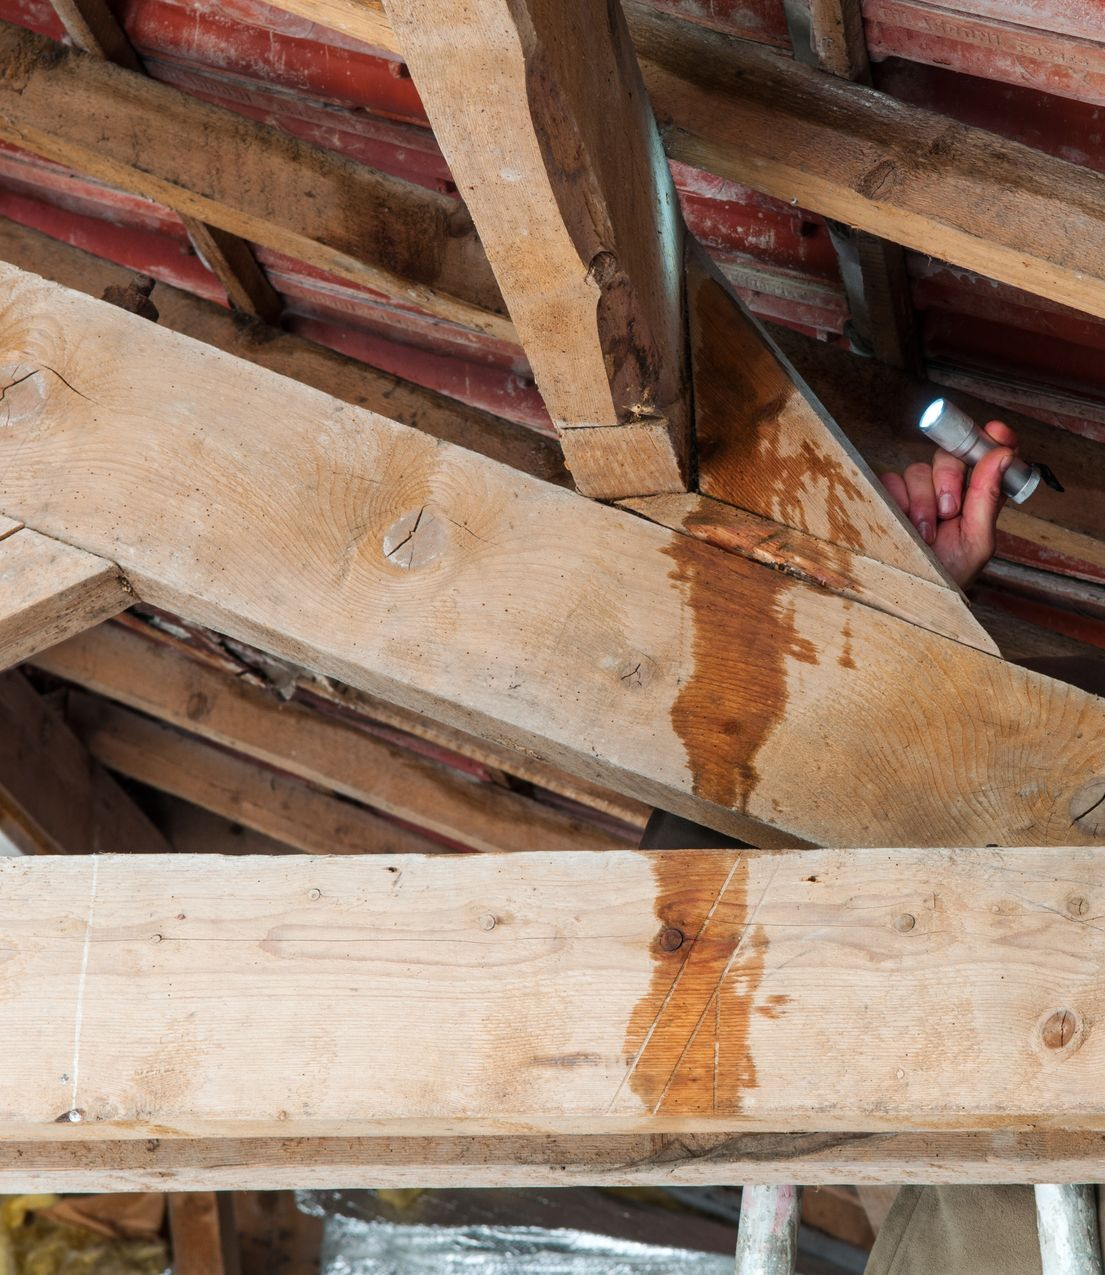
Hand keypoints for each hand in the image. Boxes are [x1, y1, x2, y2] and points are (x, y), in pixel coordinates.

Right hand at [881, 420, 1016, 588]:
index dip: (992, 439)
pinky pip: (891, 480)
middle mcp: (948, 490)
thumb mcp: (977, 541)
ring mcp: (916, 493)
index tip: (996, 431)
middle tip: (950, 509)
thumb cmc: (947, 576)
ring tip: (924, 533)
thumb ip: (988, 496)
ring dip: (922, 501)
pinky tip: (903, 525)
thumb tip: (1003, 453)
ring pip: (918, 469)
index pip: (988, 457)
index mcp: (977, 497)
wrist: (907, 596)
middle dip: (949, 478)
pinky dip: (898, 501)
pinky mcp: (889, 497)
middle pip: (949, 455)